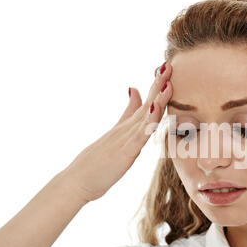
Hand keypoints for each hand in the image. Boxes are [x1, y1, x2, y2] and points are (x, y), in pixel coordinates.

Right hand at [60, 62, 172, 202]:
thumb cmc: (97, 162)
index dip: (156, 87)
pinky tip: (154, 112)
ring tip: (166, 81)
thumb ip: (127, 113)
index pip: (145, 103)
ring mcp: (124, 139)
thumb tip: (134, 89)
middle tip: (168, 65)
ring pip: (144, 117)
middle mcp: (126, 129)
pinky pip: (139, 137)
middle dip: (158, 85)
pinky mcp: (124, 152)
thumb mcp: (116, 133)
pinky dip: (147, 124)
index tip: (166, 68)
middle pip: (146, 104)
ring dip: (157, 99)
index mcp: (127, 127)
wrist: (77, 181)